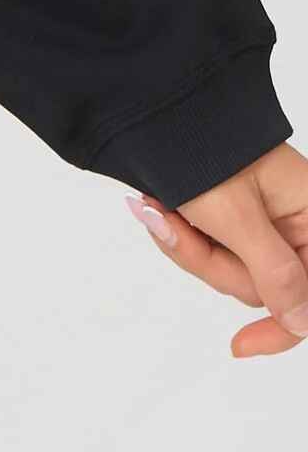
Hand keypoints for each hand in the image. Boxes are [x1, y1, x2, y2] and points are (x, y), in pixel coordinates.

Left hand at [125, 138, 307, 355]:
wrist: (157, 104)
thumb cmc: (204, 147)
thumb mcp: (237, 215)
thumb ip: (275, 273)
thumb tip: (303, 323)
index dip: (281, 329)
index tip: (239, 347)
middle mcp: (295, 221)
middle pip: (262, 286)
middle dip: (211, 263)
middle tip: (175, 224)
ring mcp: (264, 220)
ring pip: (230, 271)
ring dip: (190, 246)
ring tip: (162, 209)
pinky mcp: (234, 217)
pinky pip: (213, 250)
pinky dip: (184, 236)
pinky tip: (162, 210)